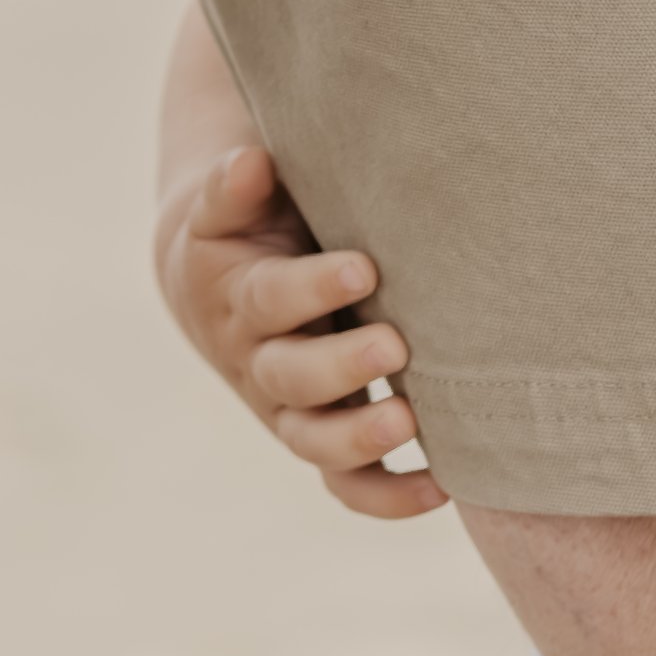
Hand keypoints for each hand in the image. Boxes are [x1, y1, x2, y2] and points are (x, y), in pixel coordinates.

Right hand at [153, 142, 442, 521]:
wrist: (215, 281)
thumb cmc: (248, 224)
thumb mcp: (231, 202)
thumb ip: (238, 186)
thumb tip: (252, 160)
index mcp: (239, 296)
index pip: (271, 298)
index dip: (314, 288)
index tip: (364, 268)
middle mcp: (260, 361)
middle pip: (291, 377)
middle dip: (342, 366)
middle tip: (394, 345)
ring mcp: (289, 407)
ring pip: (314, 440)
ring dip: (359, 438)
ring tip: (409, 422)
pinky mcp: (319, 435)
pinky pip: (346, 482)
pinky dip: (385, 495)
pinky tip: (439, 489)